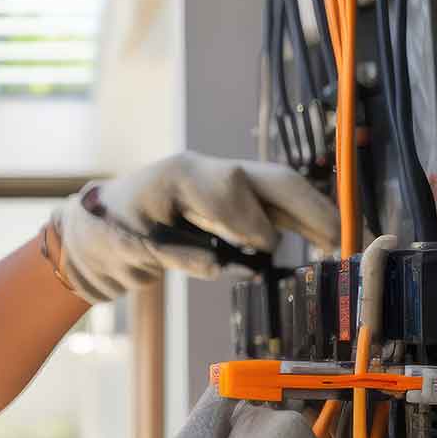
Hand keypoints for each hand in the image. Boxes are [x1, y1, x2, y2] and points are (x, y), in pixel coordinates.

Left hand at [45, 152, 337, 302]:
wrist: (93, 233)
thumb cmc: (105, 240)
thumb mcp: (129, 253)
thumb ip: (181, 257)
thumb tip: (237, 265)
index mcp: (179, 175)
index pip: (229, 186)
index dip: (249, 219)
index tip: (262, 250)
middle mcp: (208, 171)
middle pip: (270, 179)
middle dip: (309, 206)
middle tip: (341, 237)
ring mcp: (222, 184)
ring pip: (280, 191)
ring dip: (313, 214)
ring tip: (343, 240)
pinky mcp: (230, 204)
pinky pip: (273, 207)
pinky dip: (300, 222)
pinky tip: (323, 238)